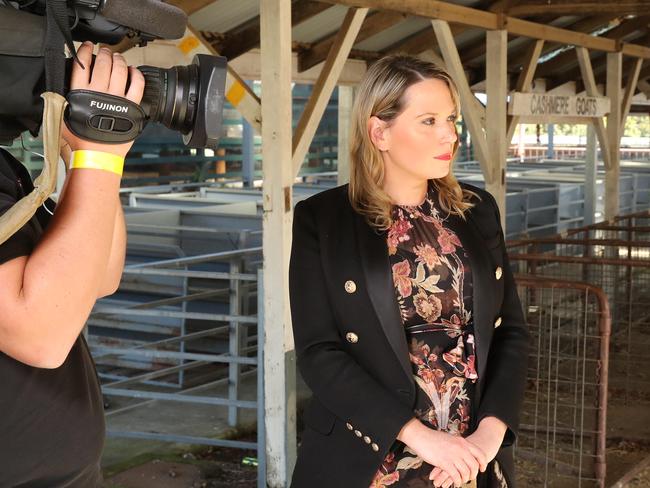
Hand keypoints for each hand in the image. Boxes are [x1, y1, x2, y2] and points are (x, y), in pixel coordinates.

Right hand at [62, 42, 144, 158]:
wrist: (97, 155)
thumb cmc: (80, 140)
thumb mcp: (62, 116)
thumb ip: (60, 99)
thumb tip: (56, 88)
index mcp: (80, 92)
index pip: (82, 63)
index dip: (85, 51)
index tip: (87, 45)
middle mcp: (99, 92)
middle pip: (103, 63)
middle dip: (104, 53)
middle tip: (104, 51)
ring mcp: (117, 98)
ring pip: (120, 70)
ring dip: (119, 60)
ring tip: (117, 58)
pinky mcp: (131, 106)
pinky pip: (137, 85)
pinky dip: (136, 75)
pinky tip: (133, 71)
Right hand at [429, 417, 505, 486]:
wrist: (421, 436)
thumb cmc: (433, 437)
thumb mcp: (450, 438)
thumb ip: (458, 444)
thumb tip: (464, 450)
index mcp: (462, 442)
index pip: (479, 454)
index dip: (483, 463)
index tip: (482, 469)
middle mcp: (460, 448)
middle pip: (474, 465)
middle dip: (473, 474)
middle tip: (470, 477)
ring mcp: (453, 456)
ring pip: (466, 472)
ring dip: (465, 479)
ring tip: (461, 481)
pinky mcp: (444, 463)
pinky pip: (456, 476)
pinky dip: (457, 481)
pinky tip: (456, 483)